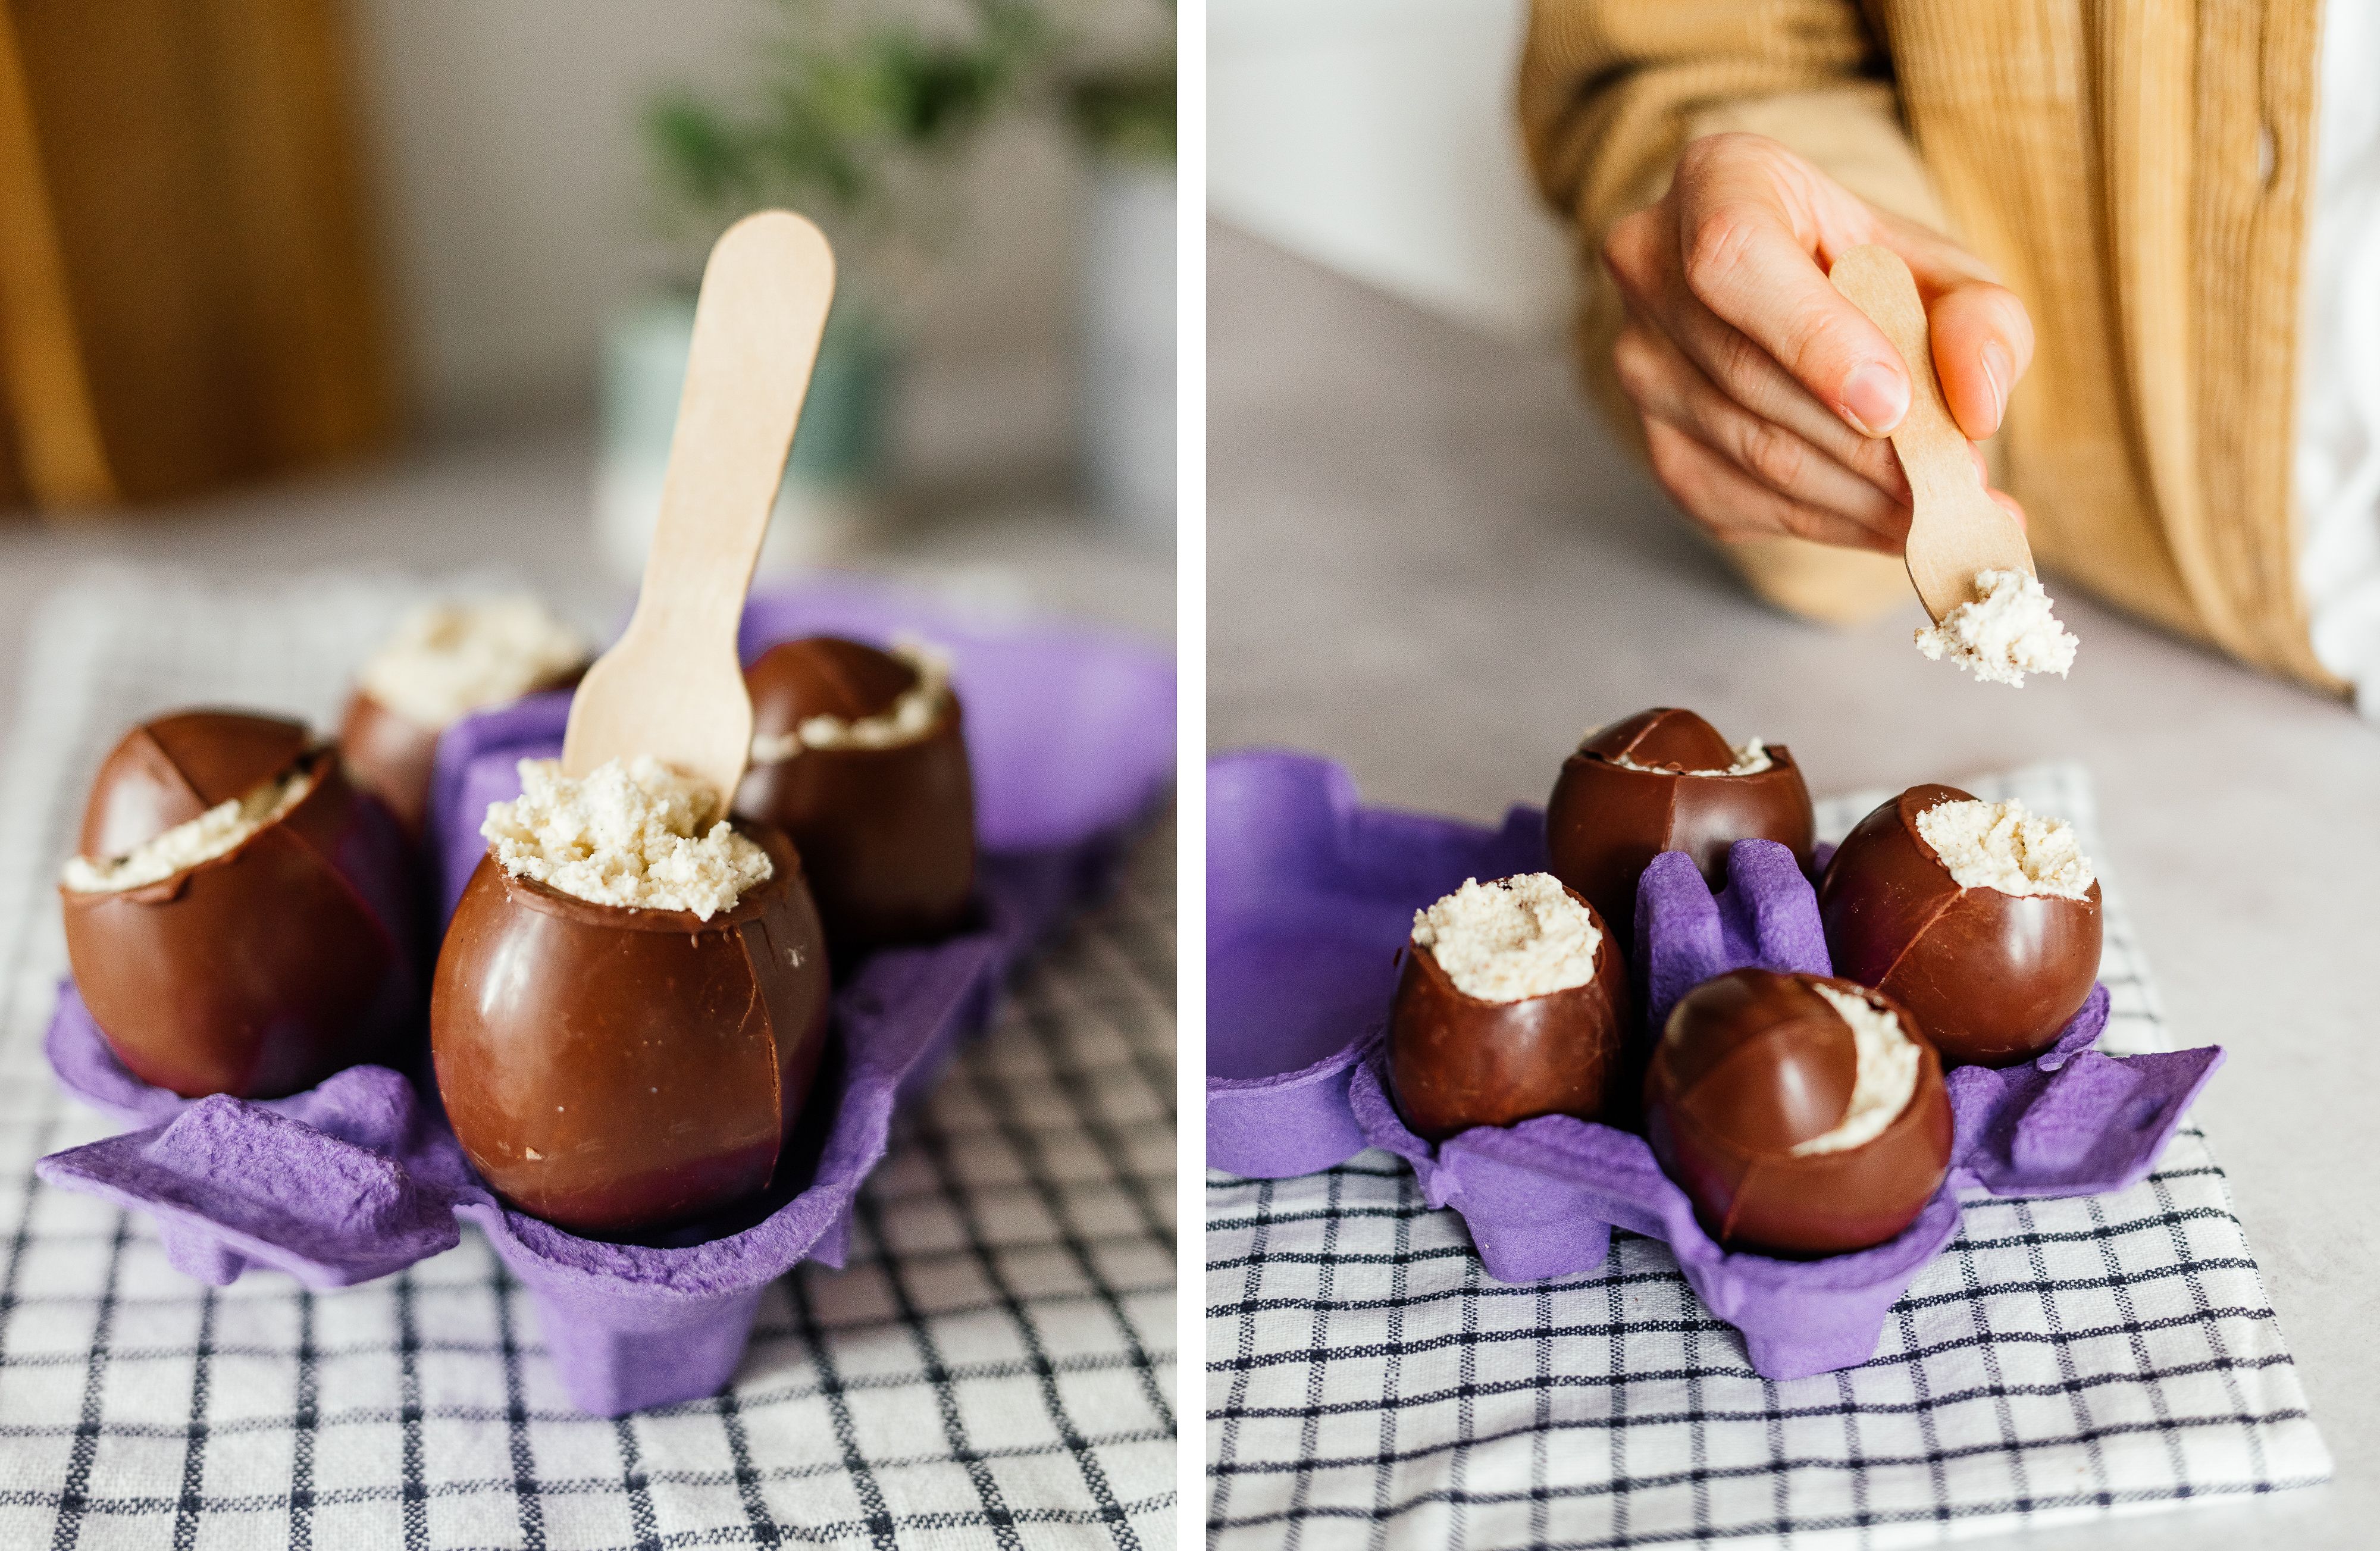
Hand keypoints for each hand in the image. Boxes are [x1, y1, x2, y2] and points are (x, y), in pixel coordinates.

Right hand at [1602, 133, 2033, 552]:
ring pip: (1748, 450)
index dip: (1812, 339)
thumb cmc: (1872, 272)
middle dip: (1865, 446)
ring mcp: (1640, 363)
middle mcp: (1651, 267)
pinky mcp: (1654, 442)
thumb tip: (1980, 402)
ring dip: (1857, 496)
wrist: (1802, 297)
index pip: (1734, 260)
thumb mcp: (1944, 267)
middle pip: (1748, 376)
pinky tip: (1886, 516)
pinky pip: (1739, 501)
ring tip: (1941, 507)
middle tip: (1957, 481)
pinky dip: (1827, 522)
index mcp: (1720, 182)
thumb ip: (1981, 319)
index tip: (1892, 405)